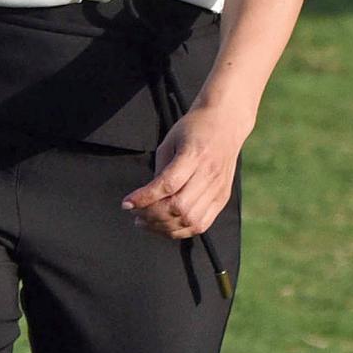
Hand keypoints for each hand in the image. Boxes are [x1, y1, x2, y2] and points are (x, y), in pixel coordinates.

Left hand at [121, 104, 248, 238]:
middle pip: (178, 207)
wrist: (226, 122)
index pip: (167, 186)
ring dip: (163, 226)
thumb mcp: (170, 142)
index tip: (126, 204)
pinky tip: (165, 225)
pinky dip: (180, 230)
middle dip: (151, 215)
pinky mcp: (223, 197)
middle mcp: (209, 174)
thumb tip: (147, 198)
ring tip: (146, 222)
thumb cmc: (193, 129)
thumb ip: (160, 171)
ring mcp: (218, 188)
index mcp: (194, 156)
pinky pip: (201, 224)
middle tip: (135, 214)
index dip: (144, 198)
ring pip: (189, 220)